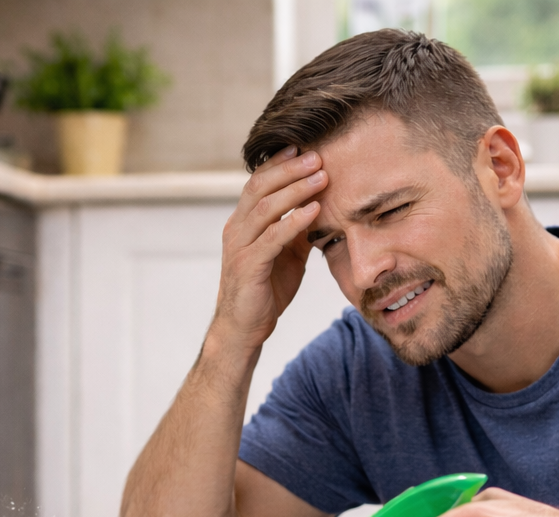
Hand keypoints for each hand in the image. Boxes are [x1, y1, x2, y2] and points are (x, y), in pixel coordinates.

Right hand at [210, 147, 328, 353]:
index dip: (279, 163)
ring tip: (321, 177)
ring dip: (295, 190)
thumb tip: (321, 205)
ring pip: (265, 208)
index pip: (258, 182)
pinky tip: (314, 211)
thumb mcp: (286, 254)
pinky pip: (271, 238)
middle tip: (317, 155)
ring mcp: (239, 247)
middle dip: (289, 169)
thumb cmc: (265, 290)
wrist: (244, 328)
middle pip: (260, 187)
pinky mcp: (248, 267)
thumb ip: (297, 230)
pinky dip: (293, 222)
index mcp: (243, 223)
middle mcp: (236, 229)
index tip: (303, 147)